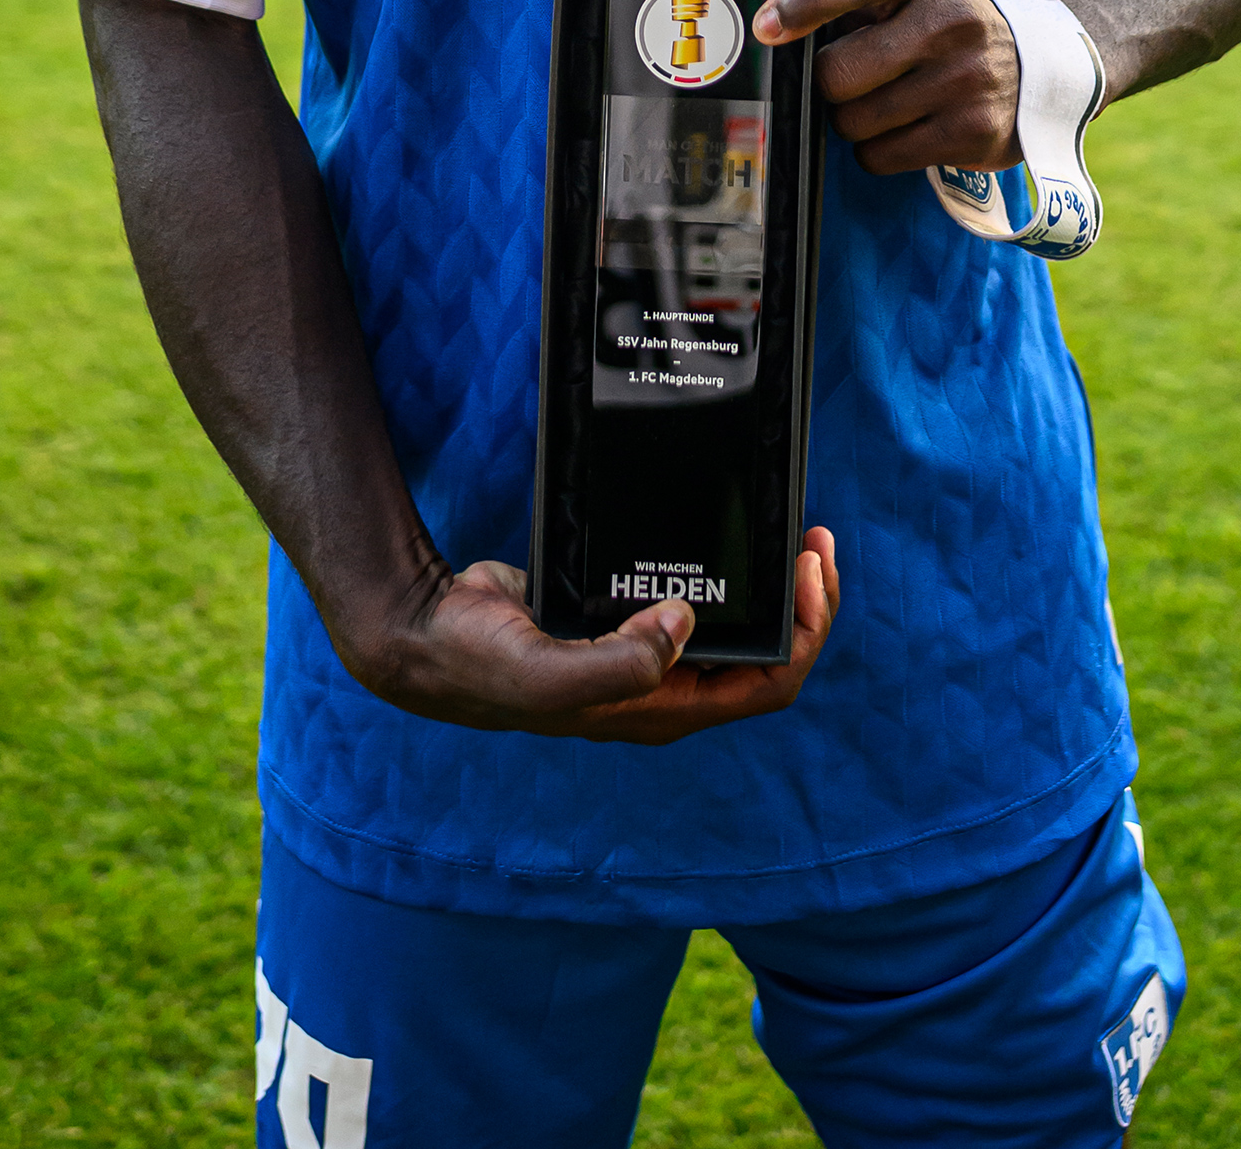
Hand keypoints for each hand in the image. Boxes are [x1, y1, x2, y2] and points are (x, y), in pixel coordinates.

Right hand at [353, 527, 840, 743]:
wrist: (427, 634)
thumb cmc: (481, 665)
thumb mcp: (544, 673)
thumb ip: (614, 665)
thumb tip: (682, 624)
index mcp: (660, 709)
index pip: (766, 683)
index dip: (803, 632)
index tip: (809, 569)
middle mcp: (663, 687)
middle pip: (766, 655)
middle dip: (804, 602)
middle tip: (814, 539)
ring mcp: (644, 653)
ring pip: (736, 625)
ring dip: (773, 586)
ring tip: (790, 532)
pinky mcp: (621, 617)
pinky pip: (693, 596)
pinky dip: (723, 570)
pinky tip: (722, 532)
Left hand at [755, 0, 1020, 176]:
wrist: (1038, 69)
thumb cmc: (946, 26)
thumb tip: (774, 27)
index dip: (807, 0)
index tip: (766, 26)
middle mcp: (954, 22)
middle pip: (839, 72)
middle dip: (832, 82)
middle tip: (855, 76)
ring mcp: (968, 79)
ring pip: (854, 121)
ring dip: (853, 119)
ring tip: (887, 100)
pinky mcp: (974, 132)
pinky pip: (880, 157)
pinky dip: (876, 149)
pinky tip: (905, 127)